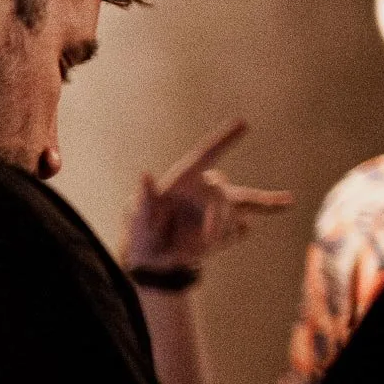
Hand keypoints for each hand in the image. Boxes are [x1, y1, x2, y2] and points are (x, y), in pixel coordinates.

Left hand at [123, 118, 293, 271]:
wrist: (154, 261)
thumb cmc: (142, 233)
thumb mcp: (139, 220)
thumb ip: (145, 199)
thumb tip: (144, 174)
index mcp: (184, 179)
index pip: (207, 153)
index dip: (225, 138)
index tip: (244, 122)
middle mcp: (205, 191)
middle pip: (234, 191)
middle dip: (244, 207)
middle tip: (229, 228)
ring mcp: (218, 209)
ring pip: (239, 211)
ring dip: (221, 231)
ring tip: (197, 248)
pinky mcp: (226, 228)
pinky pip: (241, 229)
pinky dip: (228, 238)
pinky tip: (208, 245)